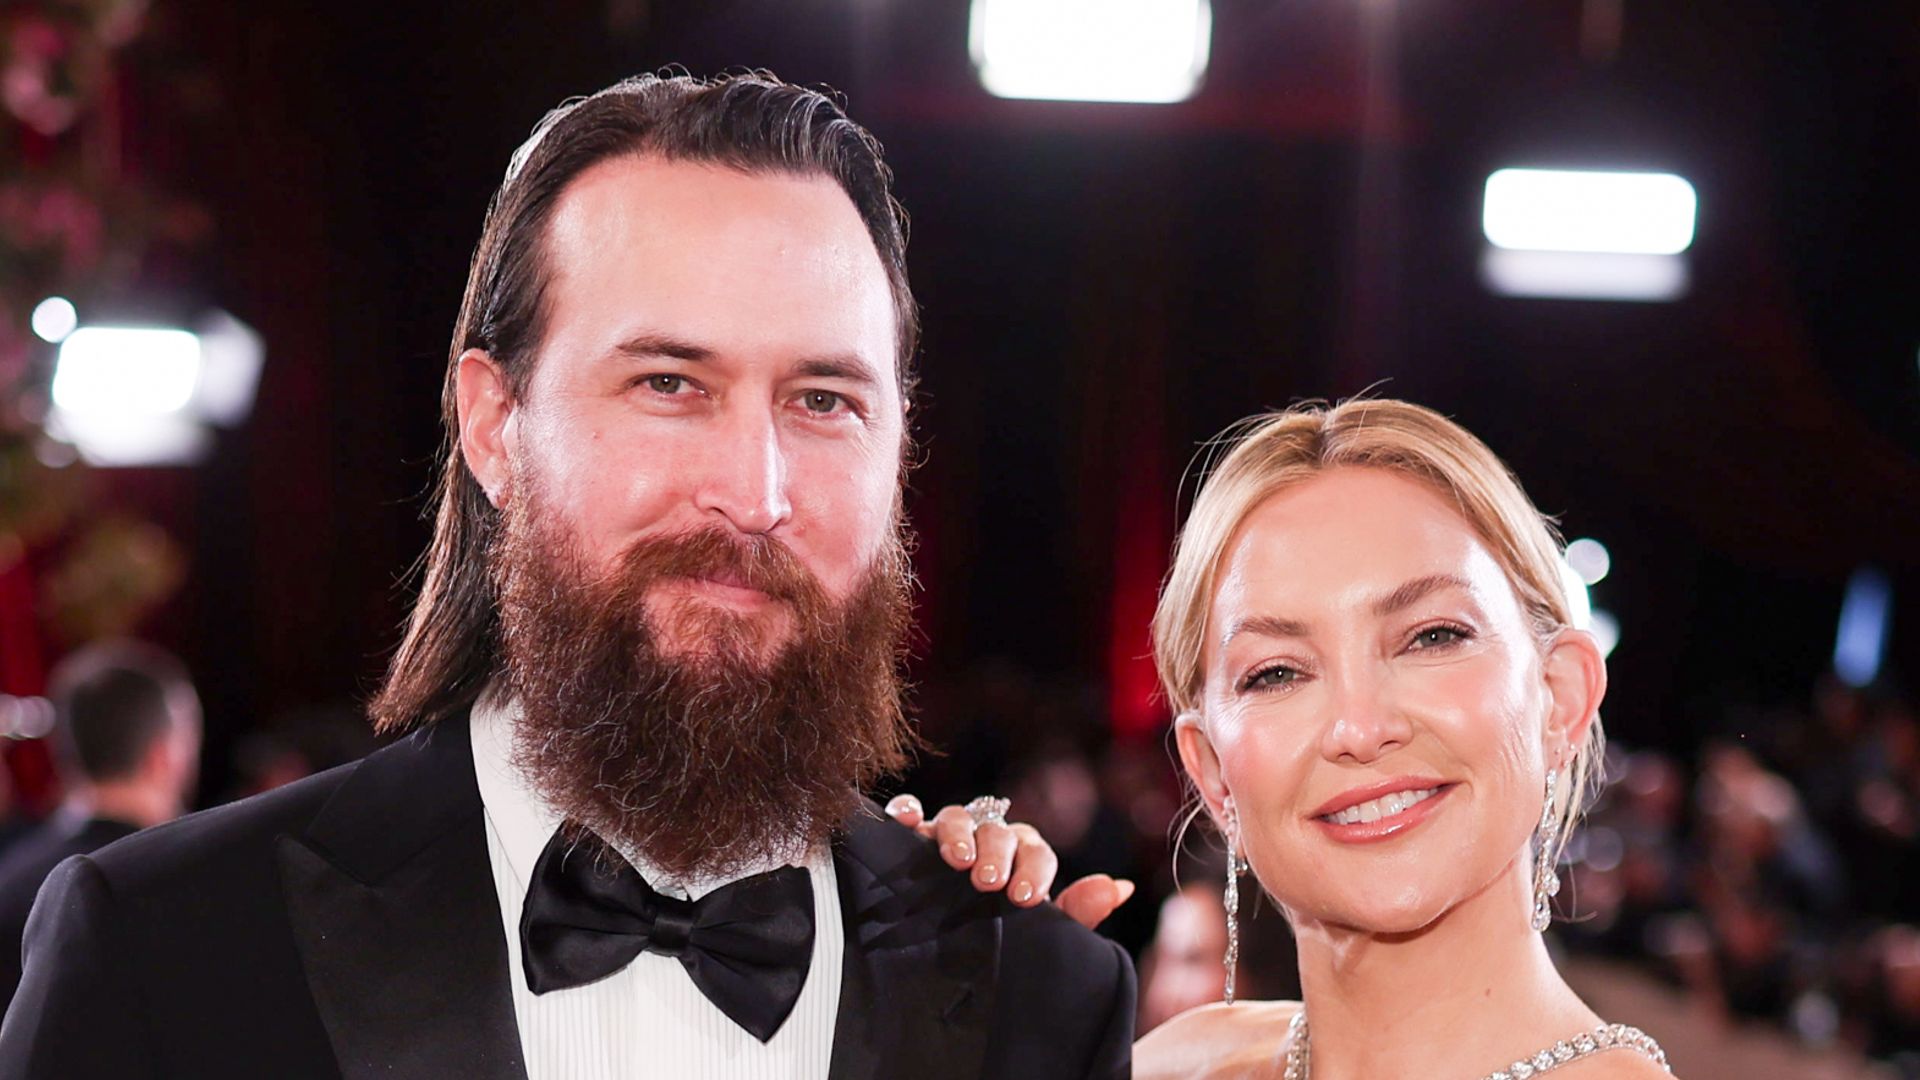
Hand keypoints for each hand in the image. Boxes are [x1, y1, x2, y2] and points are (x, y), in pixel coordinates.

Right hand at [884, 794, 1135, 928]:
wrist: (963, 944)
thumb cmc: (1009, 928)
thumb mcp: (1045, 927)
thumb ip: (1079, 911)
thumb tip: (1122, 888)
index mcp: (1026, 854)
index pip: (1037, 853)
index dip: (1033, 872)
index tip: (1024, 898)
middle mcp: (991, 837)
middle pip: (998, 832)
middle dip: (996, 854)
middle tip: (989, 881)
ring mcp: (952, 834)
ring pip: (957, 818)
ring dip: (957, 835)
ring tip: (956, 860)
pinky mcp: (916, 837)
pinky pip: (912, 815)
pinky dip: (909, 813)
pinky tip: (907, 821)